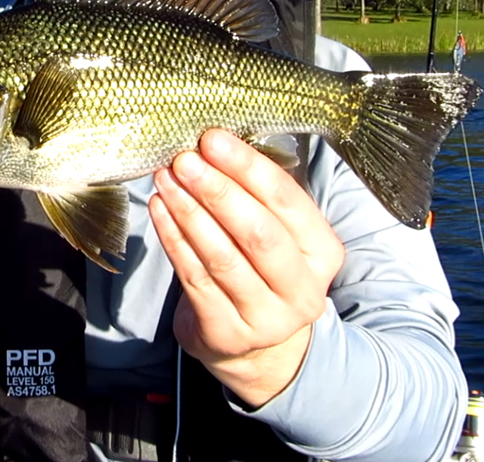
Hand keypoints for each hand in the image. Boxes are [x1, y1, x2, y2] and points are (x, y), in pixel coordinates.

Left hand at [149, 129, 344, 407]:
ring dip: (189, 212)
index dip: (248, 168)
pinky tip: (160, 210)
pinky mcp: (227, 333)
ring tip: (165, 179)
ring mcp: (266, 318)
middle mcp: (303, 289)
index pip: (287, 202)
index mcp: (323, 252)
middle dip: (217, 190)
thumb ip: (258, 195)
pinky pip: (194, 278)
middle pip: (257, 233)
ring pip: (222, 257)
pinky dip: (173, 239)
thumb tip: (215, 143)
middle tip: (184, 159)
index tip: (212, 138)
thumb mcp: (279, 233)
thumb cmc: (263, 268)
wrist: (255, 345)